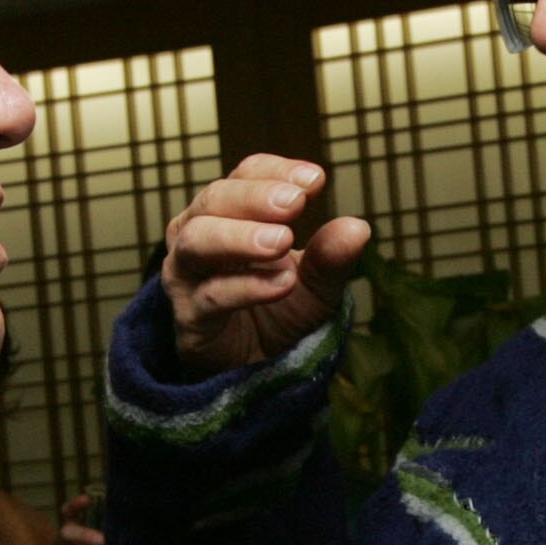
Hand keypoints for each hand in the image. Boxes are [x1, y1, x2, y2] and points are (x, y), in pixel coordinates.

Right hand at [160, 156, 371, 375]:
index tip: (316, 180)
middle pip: (214, 200)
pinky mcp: (188, 317)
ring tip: (283, 242)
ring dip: (240, 237)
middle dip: (255, 197)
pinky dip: (246, 286)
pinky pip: (210, 295)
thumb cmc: (278, 315)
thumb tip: (358, 228)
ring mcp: (186, 276)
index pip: (244, 175)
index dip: (275, 172)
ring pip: (197, 241)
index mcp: (229, 214)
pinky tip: (281, 283)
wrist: (256, 373)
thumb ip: (331, 258)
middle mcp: (198, 235)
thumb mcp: (317, 285)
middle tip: (295, 203)